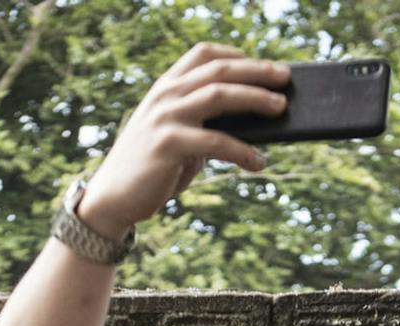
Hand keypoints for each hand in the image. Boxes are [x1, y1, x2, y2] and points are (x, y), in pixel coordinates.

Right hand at [78, 45, 289, 237]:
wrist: (114, 197)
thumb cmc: (153, 167)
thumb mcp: (179, 136)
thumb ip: (204, 124)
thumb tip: (252, 124)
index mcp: (166, 87)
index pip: (202, 54)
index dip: (235, 54)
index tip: (261, 63)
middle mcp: (165, 95)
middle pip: (218, 71)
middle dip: (256, 71)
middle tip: (285, 77)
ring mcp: (165, 117)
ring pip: (219, 96)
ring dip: (255, 99)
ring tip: (281, 108)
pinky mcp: (169, 143)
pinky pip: (216, 142)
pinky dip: (242, 151)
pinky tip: (259, 163)